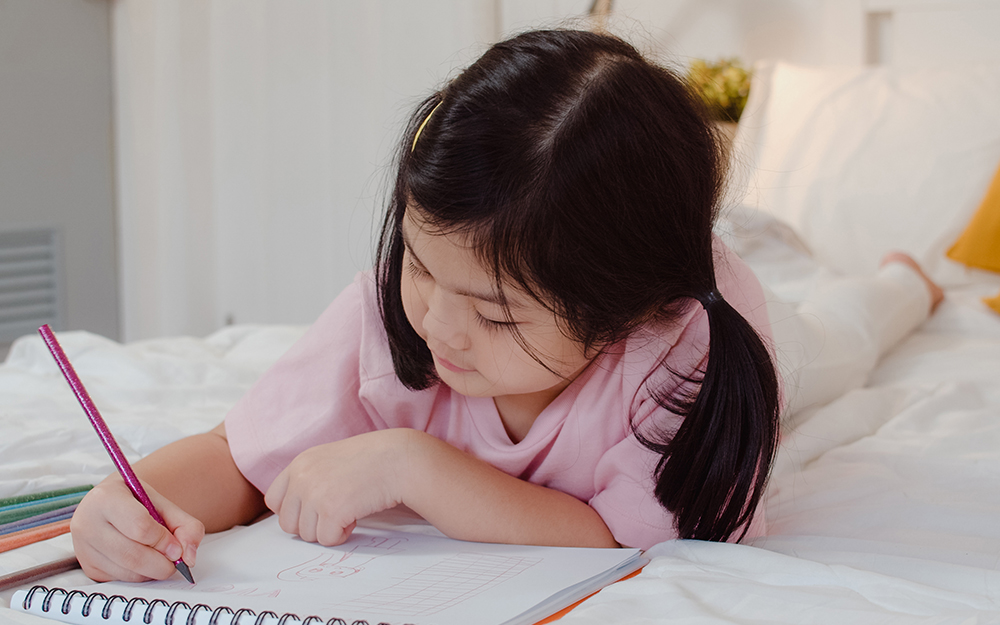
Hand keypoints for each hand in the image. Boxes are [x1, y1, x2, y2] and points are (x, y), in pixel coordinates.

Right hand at [71, 476, 203, 581]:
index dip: (163, 540)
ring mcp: (83, 547)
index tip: (177, 546)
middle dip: (162, 563)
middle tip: (176, 560)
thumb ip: (185, 526)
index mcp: (106, 498)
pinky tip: (144, 561)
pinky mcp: (88, 567)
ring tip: (161, 558)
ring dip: (152, 571)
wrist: (112, 504)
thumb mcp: (163, 504)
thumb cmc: (138, 502)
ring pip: (127, 572)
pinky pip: (120, 579)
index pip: (139, 526)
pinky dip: (140, 575)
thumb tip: (188, 558)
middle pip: (132, 555)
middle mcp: (87, 523)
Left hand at [264, 429, 409, 546]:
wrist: (399, 459)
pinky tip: (356, 515)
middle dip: (311, 525)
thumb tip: (298, 511)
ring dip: (329, 529)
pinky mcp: (332, 511)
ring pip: (308, 535)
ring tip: (349, 510)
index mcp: (299, 464)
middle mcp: (301, 478)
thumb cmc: (371, 459)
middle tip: (334, 513)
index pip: (273, 500)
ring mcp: (314, 495)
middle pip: (288, 524)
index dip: (294, 511)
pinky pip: (328, 539)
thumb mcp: (330, 458)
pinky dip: (343, 534)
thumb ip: (309, 478)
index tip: (314, 510)